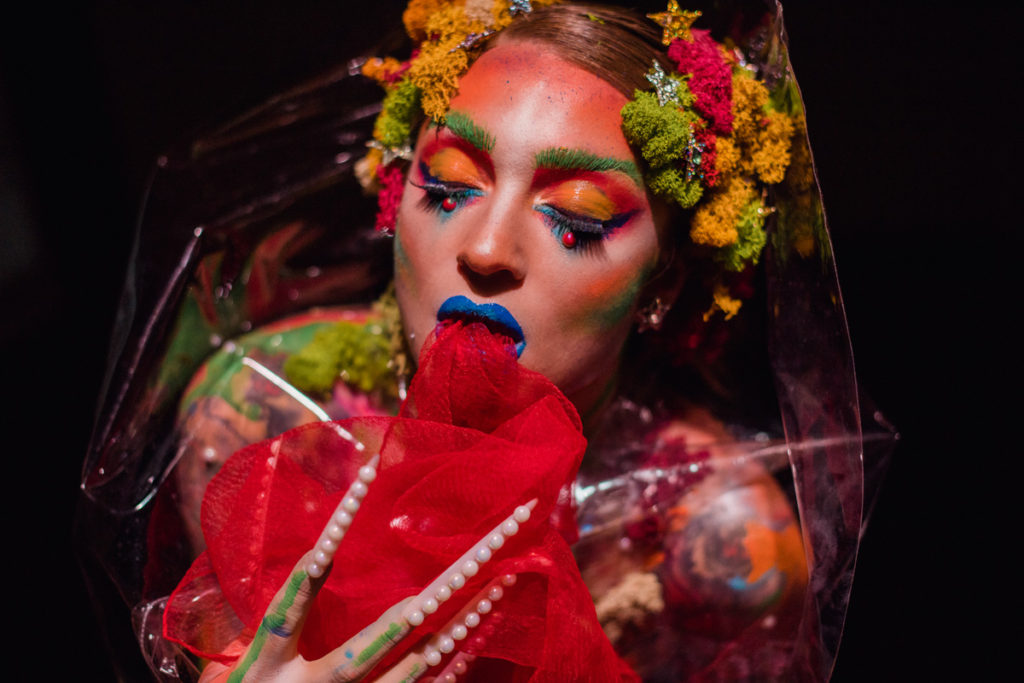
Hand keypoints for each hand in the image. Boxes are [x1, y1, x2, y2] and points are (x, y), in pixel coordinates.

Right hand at [200, 455, 534, 681]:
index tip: (368, 474)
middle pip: (392, 629)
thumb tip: (300, 566)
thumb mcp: (232, 673)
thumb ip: (257, 630)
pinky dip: (457, 661)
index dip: (332, 529)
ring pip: (422, 663)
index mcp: (271, 660)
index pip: (303, 585)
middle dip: (446, 584)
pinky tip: (481, 628)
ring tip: (502, 578)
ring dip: (464, 620)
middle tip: (490, 545)